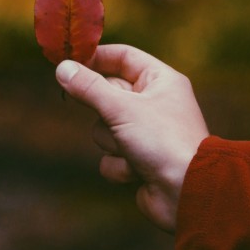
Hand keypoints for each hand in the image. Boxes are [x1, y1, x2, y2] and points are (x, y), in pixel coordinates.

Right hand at [56, 44, 208, 232]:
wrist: (187, 192)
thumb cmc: (162, 141)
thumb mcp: (121, 108)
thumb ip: (89, 87)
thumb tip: (62, 68)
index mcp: (161, 81)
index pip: (123, 57)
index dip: (96, 58)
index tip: (69, 63)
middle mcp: (155, 104)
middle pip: (109, 94)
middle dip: (105, 112)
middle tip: (109, 116)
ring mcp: (147, 134)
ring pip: (105, 128)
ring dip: (112, 142)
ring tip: (132, 151)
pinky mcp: (139, 161)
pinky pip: (111, 156)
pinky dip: (119, 165)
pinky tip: (137, 172)